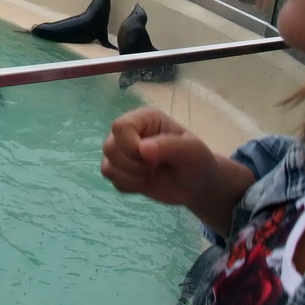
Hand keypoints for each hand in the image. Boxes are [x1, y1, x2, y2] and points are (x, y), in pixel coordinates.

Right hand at [101, 107, 218, 207]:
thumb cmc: (196, 161)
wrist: (196, 185)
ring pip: (107, 166)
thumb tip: (142, 149)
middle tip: (155, 168)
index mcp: (144, 118)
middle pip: (109, 147)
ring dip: (131, 177)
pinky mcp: (121, 170)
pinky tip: (146, 182)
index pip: (120, 126)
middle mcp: (129, 132)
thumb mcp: (192, 150)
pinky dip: (130, 186)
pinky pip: (112, 180)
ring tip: (151, 175)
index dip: (131, 146)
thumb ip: (169, 145)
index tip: (153, 159)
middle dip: (133, 165)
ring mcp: (122, 152)